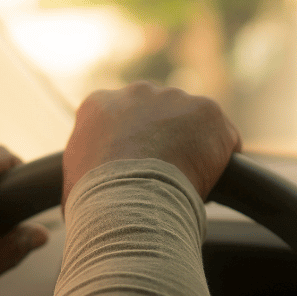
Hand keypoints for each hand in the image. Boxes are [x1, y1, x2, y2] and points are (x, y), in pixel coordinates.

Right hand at [63, 81, 241, 207]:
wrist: (126, 203)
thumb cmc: (94, 202)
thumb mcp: (73, 183)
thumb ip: (86, 173)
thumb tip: (88, 198)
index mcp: (98, 105)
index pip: (120, 120)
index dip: (131, 147)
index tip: (136, 171)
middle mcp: (136, 92)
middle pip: (158, 114)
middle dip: (163, 140)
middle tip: (163, 178)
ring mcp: (174, 98)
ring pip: (192, 123)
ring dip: (192, 148)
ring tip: (186, 184)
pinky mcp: (208, 112)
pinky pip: (223, 137)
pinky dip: (221, 160)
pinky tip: (209, 183)